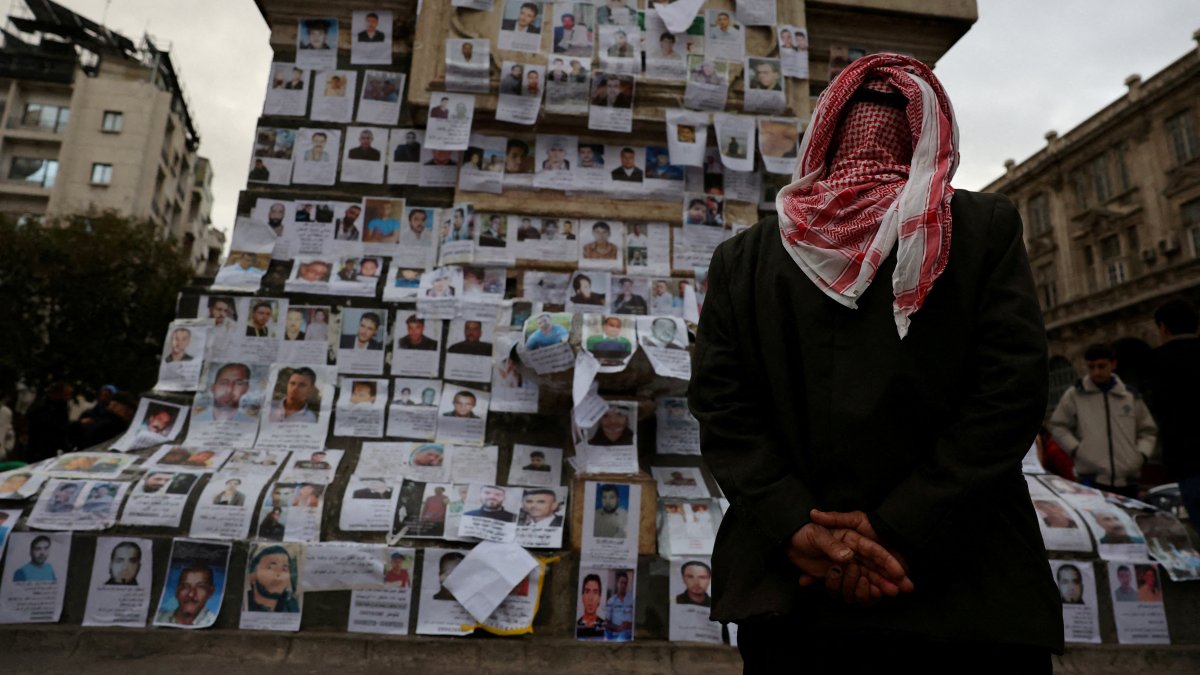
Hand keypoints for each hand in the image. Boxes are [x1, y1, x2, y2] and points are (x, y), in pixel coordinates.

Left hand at [786, 520, 909, 604]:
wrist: (788, 543)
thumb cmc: (805, 533)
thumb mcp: (817, 534)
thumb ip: (832, 545)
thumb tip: (848, 556)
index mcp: (852, 540)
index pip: (874, 551)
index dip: (888, 562)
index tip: (900, 573)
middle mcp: (853, 554)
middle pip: (874, 569)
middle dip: (887, 580)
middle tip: (898, 591)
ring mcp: (847, 567)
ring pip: (865, 581)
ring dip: (871, 588)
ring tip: (876, 595)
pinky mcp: (838, 577)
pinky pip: (850, 588)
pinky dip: (856, 593)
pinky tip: (866, 597)